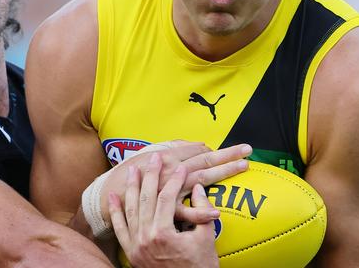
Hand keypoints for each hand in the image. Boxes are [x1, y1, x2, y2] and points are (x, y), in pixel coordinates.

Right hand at [102, 141, 250, 224]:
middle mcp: (171, 169)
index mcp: (168, 157)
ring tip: (242, 166)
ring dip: (223, 172)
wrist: (110, 197)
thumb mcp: (150, 156)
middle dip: (228, 154)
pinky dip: (201, 211)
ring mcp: (170, 189)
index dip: (217, 151)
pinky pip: (186, 212)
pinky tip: (216, 212)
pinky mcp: (166, 211)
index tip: (234, 151)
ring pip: (201, 178)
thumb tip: (195, 146)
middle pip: (205, 159)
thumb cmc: (131, 176)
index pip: (198, 151)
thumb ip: (172, 150)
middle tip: (247, 150)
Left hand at [109, 153, 218, 267]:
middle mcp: (145, 238)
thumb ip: (202, 212)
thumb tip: (197, 188)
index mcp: (163, 234)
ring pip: (131, 210)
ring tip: (133, 169)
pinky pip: (120, 229)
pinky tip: (113, 197)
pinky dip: (115, 212)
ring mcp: (135, 246)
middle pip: (146, 198)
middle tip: (155, 158)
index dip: (175, 180)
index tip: (181, 168)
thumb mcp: (206, 240)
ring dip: (131, 188)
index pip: (167, 198)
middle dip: (151, 175)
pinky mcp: (131, 253)